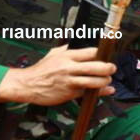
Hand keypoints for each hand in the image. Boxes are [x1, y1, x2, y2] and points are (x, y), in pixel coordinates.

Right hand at [0, 45, 116, 104]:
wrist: (27, 85)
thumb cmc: (41, 70)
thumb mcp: (53, 54)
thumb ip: (68, 50)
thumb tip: (80, 46)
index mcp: (67, 56)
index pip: (92, 52)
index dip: (102, 54)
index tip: (106, 56)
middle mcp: (70, 67)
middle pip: (97, 66)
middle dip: (108, 68)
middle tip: (112, 68)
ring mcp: (70, 81)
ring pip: (95, 80)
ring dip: (105, 80)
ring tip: (107, 79)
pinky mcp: (69, 93)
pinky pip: (88, 92)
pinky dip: (100, 92)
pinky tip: (107, 90)